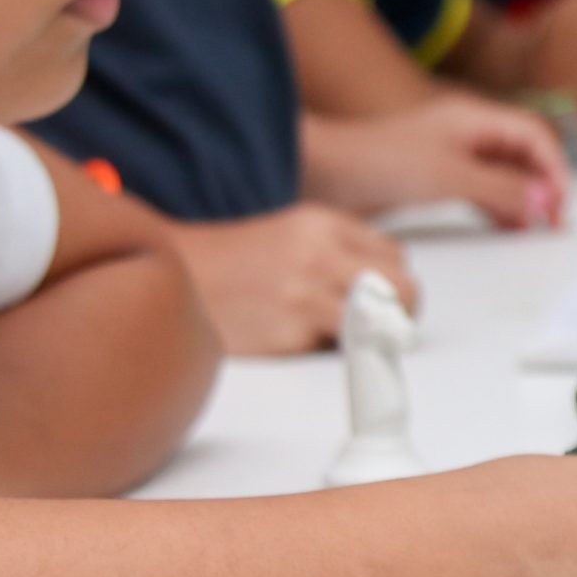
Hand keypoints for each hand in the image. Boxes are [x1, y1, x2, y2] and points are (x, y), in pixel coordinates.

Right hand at [165, 203, 419, 355]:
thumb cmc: (239, 260)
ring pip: (377, 325)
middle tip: (388, 327)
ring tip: (341, 335)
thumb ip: (345, 250)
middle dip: (403, 312)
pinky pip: (329, 351)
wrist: (173, 273)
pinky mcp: (286, 337)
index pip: (396, 259)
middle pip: (403, 289)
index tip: (384, 300)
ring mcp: (302, 298)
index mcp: (324, 225)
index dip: (393, 284)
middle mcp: (318, 257)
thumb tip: (392, 291)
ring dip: (369, 336)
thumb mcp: (296, 231)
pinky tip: (291, 337)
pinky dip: (319, 350)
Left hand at [305, 99, 569, 230]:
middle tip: (553, 221)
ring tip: (534, 228)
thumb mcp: (448, 176)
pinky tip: (505, 226)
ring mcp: (452, 155)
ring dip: (523, 198)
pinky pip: (482, 189)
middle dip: (545, 184)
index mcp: (474, 118)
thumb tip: (545, 200)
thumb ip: (500, 188)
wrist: (321, 171)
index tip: (559, 205)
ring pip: (504, 173)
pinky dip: (499, 206)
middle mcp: (467, 133)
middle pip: (524, 153)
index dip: (556, 168)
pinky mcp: (436, 178)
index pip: (535, 135)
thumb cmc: (377, 161)